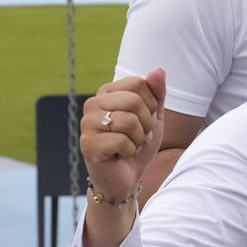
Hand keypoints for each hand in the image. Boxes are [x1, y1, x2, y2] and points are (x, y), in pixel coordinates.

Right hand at [80, 68, 165, 202]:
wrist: (127, 176)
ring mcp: (87, 123)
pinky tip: (121, 155)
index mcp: (107, 92)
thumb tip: (159, 70)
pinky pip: (121, 141)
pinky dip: (130, 150)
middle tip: (139, 135)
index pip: (139, 83)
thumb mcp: (154, 116)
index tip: (145, 119)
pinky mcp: (87, 144)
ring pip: (128, 121)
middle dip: (146, 123)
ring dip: (139, 138)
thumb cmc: (138, 143)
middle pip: (134, 101)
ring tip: (131, 145)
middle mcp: (93, 103)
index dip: (151, 104)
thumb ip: (157, 93)